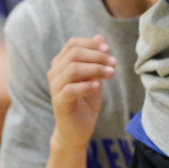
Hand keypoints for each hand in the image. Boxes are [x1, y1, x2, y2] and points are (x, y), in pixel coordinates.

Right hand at [47, 35, 114, 152]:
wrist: (77, 130)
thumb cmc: (86, 100)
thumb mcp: (94, 76)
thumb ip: (95, 58)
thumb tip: (100, 37)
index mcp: (61, 63)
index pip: (73, 44)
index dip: (91, 44)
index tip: (108, 49)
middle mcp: (54, 72)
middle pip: (74, 54)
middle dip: (97, 56)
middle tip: (114, 63)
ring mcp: (54, 87)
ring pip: (72, 69)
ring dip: (95, 69)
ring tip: (111, 74)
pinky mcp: (58, 102)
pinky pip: (70, 89)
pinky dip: (86, 85)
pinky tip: (98, 86)